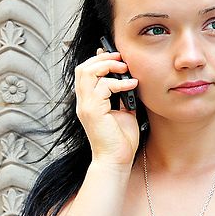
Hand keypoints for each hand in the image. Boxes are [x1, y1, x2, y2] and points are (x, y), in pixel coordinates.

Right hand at [74, 49, 139, 165]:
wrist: (116, 160)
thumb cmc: (121, 140)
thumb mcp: (124, 112)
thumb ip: (122, 96)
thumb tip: (129, 80)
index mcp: (89, 102)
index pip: (85, 73)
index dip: (98, 60)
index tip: (115, 55)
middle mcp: (83, 102)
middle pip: (82, 68)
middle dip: (102, 59)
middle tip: (121, 58)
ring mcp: (86, 106)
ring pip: (87, 72)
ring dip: (108, 66)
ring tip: (125, 68)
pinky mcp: (93, 111)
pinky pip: (102, 86)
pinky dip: (119, 83)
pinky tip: (132, 86)